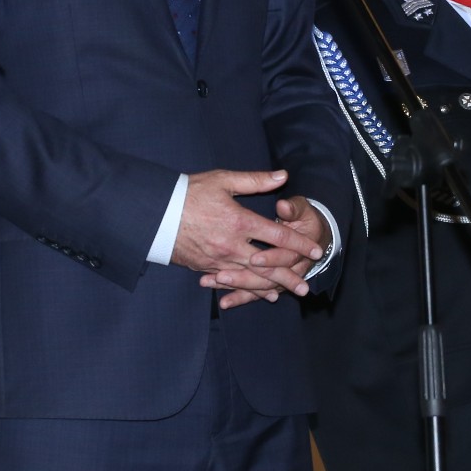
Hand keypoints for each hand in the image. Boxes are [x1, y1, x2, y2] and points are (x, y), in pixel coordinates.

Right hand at [172, 170, 323, 306]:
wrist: (155, 213)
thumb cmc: (190, 192)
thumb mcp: (223, 180)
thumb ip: (255, 180)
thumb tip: (282, 176)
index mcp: (240, 221)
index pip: (277, 236)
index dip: (299, 244)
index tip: (315, 251)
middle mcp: (232, 245)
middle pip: (268, 265)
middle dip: (289, 276)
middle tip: (306, 286)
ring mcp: (218, 260)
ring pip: (251, 277)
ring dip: (272, 287)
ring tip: (289, 294)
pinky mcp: (206, 267)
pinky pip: (232, 282)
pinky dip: (249, 289)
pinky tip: (261, 293)